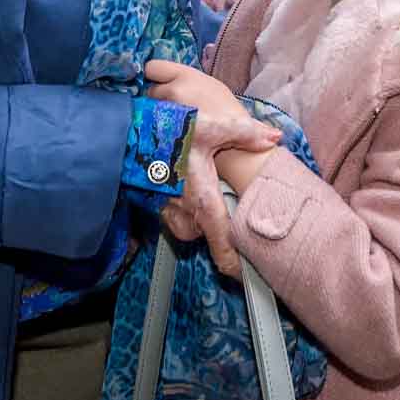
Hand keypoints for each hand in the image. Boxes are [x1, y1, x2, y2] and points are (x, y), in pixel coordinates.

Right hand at [145, 60, 279, 275]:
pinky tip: (187, 186)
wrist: (125, 131)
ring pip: (189, 228)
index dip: (235, 265)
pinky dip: (183, 209)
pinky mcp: (152, 204)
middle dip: (219, 228)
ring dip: (200, 218)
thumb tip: (275, 138)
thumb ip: (244, 133)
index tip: (246, 272)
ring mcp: (165, 211)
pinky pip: (174, 217)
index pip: (222, 246)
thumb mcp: (209, 126)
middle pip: (208, 236)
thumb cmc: (165, 130)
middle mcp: (182, 212)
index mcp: (202, 200)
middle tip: (231, 209)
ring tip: (208, 193)